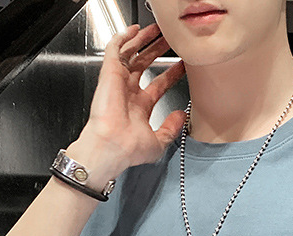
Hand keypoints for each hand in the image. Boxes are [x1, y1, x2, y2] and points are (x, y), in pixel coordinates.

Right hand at [80, 22, 187, 170]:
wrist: (112, 146)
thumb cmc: (129, 149)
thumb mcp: (159, 142)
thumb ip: (171, 129)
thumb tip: (182, 116)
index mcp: (139, 108)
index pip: (158, 85)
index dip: (170, 74)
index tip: (181, 66)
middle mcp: (128, 93)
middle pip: (144, 65)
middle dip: (157, 51)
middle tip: (169, 41)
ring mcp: (118, 82)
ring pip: (131, 54)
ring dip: (143, 41)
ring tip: (157, 30)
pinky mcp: (110, 73)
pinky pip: (115, 48)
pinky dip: (123, 37)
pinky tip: (135, 30)